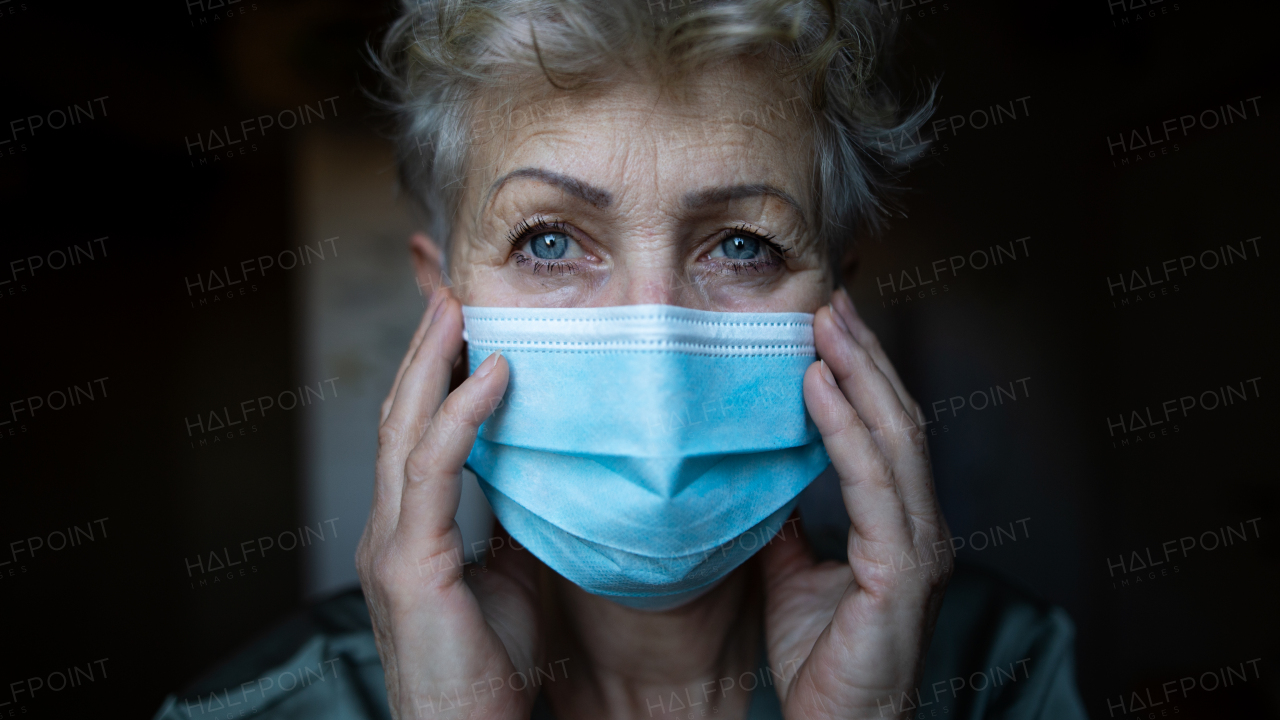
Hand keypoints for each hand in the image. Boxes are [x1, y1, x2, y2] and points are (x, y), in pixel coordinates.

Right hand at [356, 289, 540, 719]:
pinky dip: (460, 414)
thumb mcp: (505, 580)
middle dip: (426, 348)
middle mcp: (388, 527)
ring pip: (405, 428)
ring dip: (433, 360)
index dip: (433, 373)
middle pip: (401, 415)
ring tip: (460, 306)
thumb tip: (532, 472)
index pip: (416, 431)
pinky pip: (434, 470)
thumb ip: (506, 523)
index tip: (462, 322)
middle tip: (452, 291)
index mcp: (408, 530)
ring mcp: (390, 543)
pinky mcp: (407, 564)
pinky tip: (492, 373)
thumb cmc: (487, 672)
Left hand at [760, 288, 952, 719]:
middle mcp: (919, 526)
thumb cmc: (822, 662)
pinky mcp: (903, 572)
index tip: (827, 321)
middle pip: (897, 418)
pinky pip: (873, 484)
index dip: (861, 373)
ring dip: (859, 371)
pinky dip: (845, 428)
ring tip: (825, 320)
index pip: (885, 430)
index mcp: (898, 524)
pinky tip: (816, 386)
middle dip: (864, 353)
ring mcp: (918, 547)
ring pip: (895, 437)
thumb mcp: (791, 574)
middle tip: (829, 296)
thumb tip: (763, 468)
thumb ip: (787, 520)